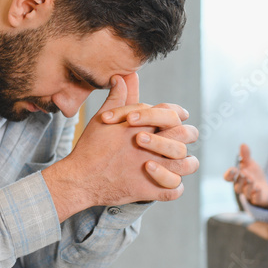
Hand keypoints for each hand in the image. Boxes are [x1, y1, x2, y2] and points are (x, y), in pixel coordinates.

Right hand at [42, 74, 197, 220]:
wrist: (81, 178)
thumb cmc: (91, 148)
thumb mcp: (103, 119)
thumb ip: (118, 98)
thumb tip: (123, 76)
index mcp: (143, 126)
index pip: (172, 113)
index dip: (177, 112)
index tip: (178, 116)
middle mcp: (152, 146)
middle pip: (186, 135)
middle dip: (185, 135)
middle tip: (178, 140)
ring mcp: (153, 169)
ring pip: (187, 164)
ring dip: (184, 163)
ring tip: (176, 163)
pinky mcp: (149, 190)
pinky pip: (175, 190)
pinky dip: (174, 187)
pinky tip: (167, 182)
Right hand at [223, 143, 267, 208]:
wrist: (264, 188)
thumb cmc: (254, 175)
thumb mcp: (250, 164)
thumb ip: (245, 156)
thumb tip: (243, 144)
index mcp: (236, 178)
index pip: (228, 178)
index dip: (229, 174)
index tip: (233, 169)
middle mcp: (241, 186)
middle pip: (237, 185)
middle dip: (240, 179)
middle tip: (244, 173)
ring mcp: (248, 193)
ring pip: (245, 191)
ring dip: (248, 185)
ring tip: (251, 179)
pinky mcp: (257, 198)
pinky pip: (255, 198)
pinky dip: (256, 193)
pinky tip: (258, 187)